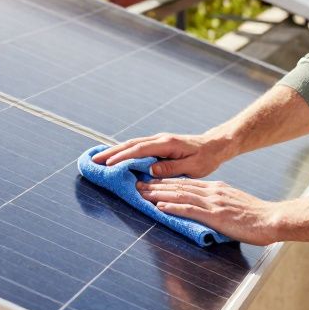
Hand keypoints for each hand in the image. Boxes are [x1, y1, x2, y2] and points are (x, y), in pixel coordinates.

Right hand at [92, 131, 231, 178]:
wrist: (214, 145)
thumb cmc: (206, 158)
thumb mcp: (193, 167)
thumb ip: (172, 168)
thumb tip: (150, 171)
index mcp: (167, 143)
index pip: (140, 150)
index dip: (122, 157)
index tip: (108, 164)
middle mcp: (160, 139)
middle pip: (131, 144)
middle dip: (111, 152)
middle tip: (94, 161)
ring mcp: (158, 140)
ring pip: (132, 144)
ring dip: (115, 151)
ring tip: (98, 159)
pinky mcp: (158, 144)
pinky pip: (138, 146)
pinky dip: (124, 150)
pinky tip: (115, 156)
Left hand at [136, 178, 279, 245]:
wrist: (271, 219)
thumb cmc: (256, 216)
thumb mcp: (234, 204)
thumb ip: (218, 204)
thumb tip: (206, 209)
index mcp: (216, 189)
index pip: (186, 184)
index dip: (166, 182)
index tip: (151, 182)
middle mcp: (212, 192)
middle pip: (179, 186)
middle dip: (156, 186)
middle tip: (138, 185)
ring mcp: (213, 202)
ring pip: (180, 195)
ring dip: (159, 194)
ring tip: (142, 194)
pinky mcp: (215, 215)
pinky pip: (190, 209)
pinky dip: (173, 207)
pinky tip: (161, 207)